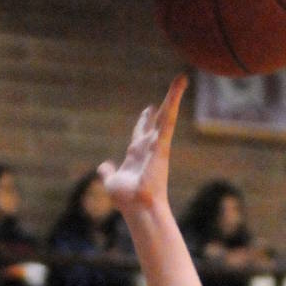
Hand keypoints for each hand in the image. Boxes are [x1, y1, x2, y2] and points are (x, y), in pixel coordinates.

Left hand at [99, 76, 185, 215]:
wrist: (139, 207)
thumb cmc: (127, 200)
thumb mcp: (111, 182)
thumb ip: (108, 172)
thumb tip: (104, 166)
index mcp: (137, 155)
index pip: (140, 133)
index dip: (143, 121)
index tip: (147, 110)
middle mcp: (149, 147)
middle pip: (155, 121)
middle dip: (161, 106)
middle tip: (170, 90)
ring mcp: (157, 144)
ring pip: (166, 115)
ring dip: (174, 96)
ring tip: (181, 78)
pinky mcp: (163, 142)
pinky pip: (169, 117)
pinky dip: (174, 99)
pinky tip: (180, 84)